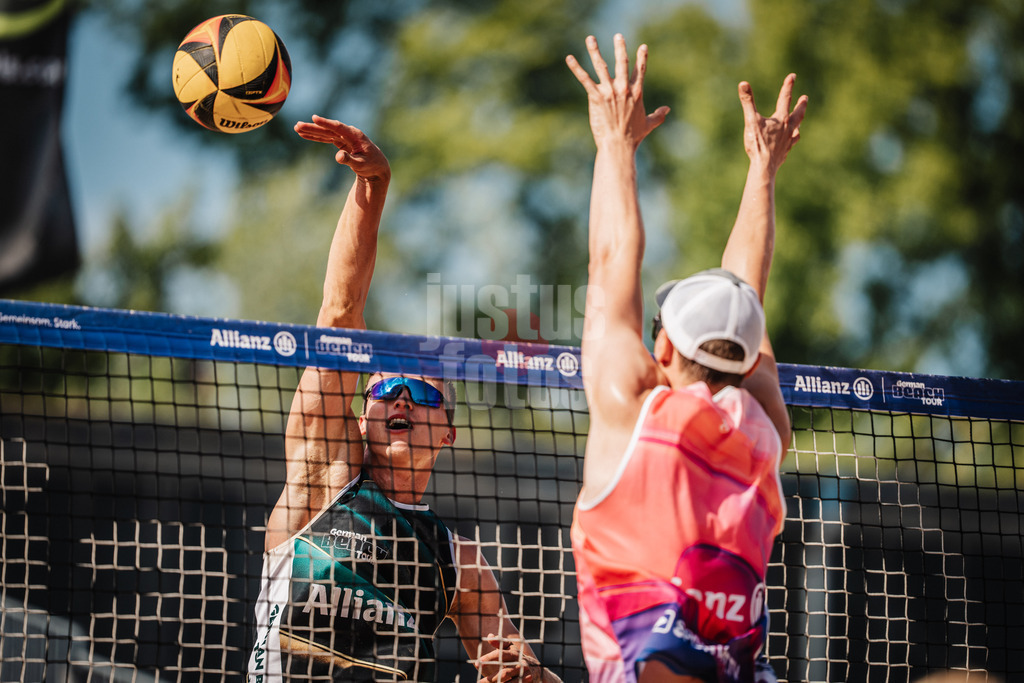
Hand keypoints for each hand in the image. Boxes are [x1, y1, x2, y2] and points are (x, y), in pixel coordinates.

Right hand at [294, 115, 390, 181]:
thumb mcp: (361, 165)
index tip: (314, 118)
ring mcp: (344, 137)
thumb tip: (338, 156)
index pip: (338, 127)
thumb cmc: (371, 165)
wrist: (377, 166)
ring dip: (311, 131)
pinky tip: (304, 135)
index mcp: (355, 136)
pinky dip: (316, 137)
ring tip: (297, 128)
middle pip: (328, 129)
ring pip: (325, 132)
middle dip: (313, 127)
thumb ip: (349, 160)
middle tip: (298, 126)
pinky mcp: (340, 141)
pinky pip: (326, 137)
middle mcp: (349, 133)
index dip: (326, 123)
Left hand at [474, 634, 557, 682]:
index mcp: (515, 654)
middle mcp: (521, 664)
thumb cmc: (521, 661)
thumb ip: (500, 645)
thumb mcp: (512, 652)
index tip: (477, 662)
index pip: (500, 654)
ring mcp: (526, 675)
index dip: (489, 658)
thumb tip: (489, 636)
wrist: (540, 674)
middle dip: (490, 679)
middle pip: (504, 672)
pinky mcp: (528, 682)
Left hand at [566, 34, 669, 150]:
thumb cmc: (633, 138)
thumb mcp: (649, 125)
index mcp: (637, 93)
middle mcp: (624, 89)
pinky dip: (576, 68)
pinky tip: (570, 58)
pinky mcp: (596, 97)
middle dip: (620, 48)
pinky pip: (585, 79)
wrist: (618, 145)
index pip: (640, 71)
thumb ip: (658, 115)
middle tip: (618, 36)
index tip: (643, 47)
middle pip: (622, 63)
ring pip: (601, 66)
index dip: (641, 58)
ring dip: (594, 51)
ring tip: (590, 38)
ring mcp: (609, 91)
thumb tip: (667, 110)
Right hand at [738, 74, 808, 174]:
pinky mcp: (785, 152)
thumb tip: (743, 83)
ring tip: (800, 122)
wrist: (764, 166)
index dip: (788, 86)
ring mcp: (788, 141)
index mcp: (781, 119)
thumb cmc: (758, 143)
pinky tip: (793, 140)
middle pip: (798, 114)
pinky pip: (792, 143)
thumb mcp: (751, 120)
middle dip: (801, 105)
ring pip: (797, 129)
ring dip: (798, 123)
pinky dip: (793, 139)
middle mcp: (788, 128)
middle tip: (805, 98)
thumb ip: (748, 101)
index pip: (785, 98)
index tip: (793, 76)